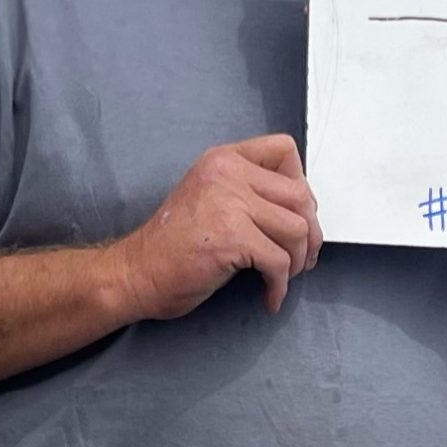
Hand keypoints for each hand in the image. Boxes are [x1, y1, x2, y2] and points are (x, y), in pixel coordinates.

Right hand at [116, 134, 322, 319]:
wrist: (136, 273)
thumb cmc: (172, 246)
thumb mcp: (210, 198)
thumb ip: (248, 192)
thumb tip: (300, 211)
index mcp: (223, 160)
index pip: (284, 150)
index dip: (302, 185)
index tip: (296, 215)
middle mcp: (227, 173)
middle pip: (300, 195)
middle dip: (310, 232)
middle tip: (301, 258)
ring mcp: (228, 203)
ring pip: (297, 229)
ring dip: (297, 261)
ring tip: (283, 278)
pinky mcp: (231, 238)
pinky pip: (279, 262)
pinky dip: (279, 286)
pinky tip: (269, 296)